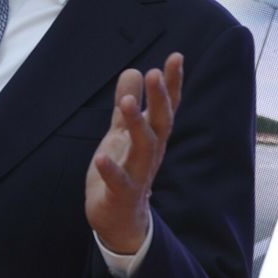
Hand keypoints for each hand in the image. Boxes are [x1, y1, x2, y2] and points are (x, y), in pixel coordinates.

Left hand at [85, 52, 182, 253]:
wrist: (120, 220)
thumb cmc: (123, 171)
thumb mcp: (122, 133)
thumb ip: (128, 104)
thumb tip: (134, 70)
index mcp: (151, 138)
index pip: (166, 107)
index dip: (172, 83)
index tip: (176, 57)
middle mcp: (150, 154)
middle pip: (161, 123)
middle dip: (160, 99)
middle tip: (155, 73)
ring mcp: (138, 174)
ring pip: (144, 148)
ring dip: (137, 125)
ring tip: (128, 103)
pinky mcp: (121, 195)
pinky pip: (119, 182)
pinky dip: (111, 170)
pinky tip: (101, 157)